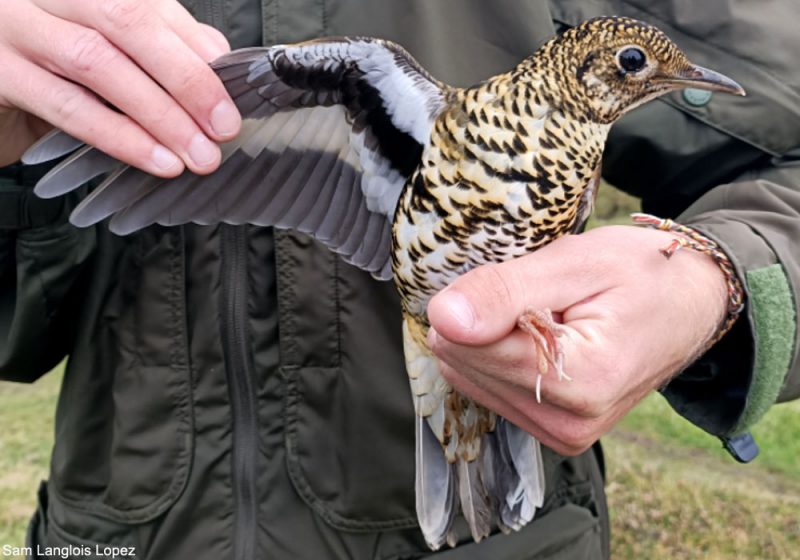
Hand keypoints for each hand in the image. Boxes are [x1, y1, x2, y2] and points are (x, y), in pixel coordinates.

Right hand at [0, 0, 239, 173]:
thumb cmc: (48, 66)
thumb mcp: (104, 48)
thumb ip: (156, 43)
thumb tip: (215, 58)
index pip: (148, 3)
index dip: (196, 48)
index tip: (230, 93)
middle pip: (127, 20)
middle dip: (186, 78)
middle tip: (222, 126)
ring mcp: (12, 24)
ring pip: (98, 62)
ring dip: (159, 115)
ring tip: (197, 153)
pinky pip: (67, 107)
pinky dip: (120, 136)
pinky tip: (155, 158)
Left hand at [427, 225, 728, 455]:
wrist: (690, 302)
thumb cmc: (642, 274)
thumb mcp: (575, 263)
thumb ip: (505, 292)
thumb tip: (441, 318)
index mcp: (581, 382)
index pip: (473, 346)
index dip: (481, 301)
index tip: (523, 280)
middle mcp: (570, 424)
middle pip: (466, 364)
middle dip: (486, 320)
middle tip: (537, 296)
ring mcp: (563, 435)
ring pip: (471, 378)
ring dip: (491, 338)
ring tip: (543, 314)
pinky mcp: (555, 433)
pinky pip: (489, 389)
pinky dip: (499, 356)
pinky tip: (537, 336)